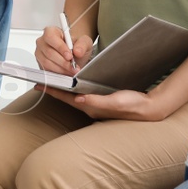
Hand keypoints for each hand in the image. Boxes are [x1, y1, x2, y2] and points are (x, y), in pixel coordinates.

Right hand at [35, 24, 90, 74]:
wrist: (75, 56)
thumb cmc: (76, 46)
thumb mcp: (85, 42)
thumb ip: (82, 44)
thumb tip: (77, 51)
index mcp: (51, 31)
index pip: (51, 37)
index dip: (60, 47)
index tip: (70, 56)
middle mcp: (43, 41)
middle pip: (49, 52)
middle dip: (63, 62)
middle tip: (73, 66)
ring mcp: (40, 53)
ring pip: (47, 62)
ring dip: (61, 69)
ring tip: (72, 70)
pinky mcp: (40, 63)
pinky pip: (47, 70)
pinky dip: (58, 72)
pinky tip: (66, 72)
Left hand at [39, 85, 162, 120]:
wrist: (149, 109)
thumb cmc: (133, 105)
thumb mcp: (115, 102)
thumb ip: (97, 101)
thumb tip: (78, 99)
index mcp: (91, 107)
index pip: (66, 98)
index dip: (52, 91)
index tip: (38, 84)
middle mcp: (90, 107)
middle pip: (67, 97)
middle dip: (54, 88)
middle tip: (41, 79)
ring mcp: (95, 105)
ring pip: (74, 95)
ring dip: (63, 88)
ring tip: (52, 80)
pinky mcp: (101, 101)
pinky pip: (83, 94)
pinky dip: (74, 88)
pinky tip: (73, 83)